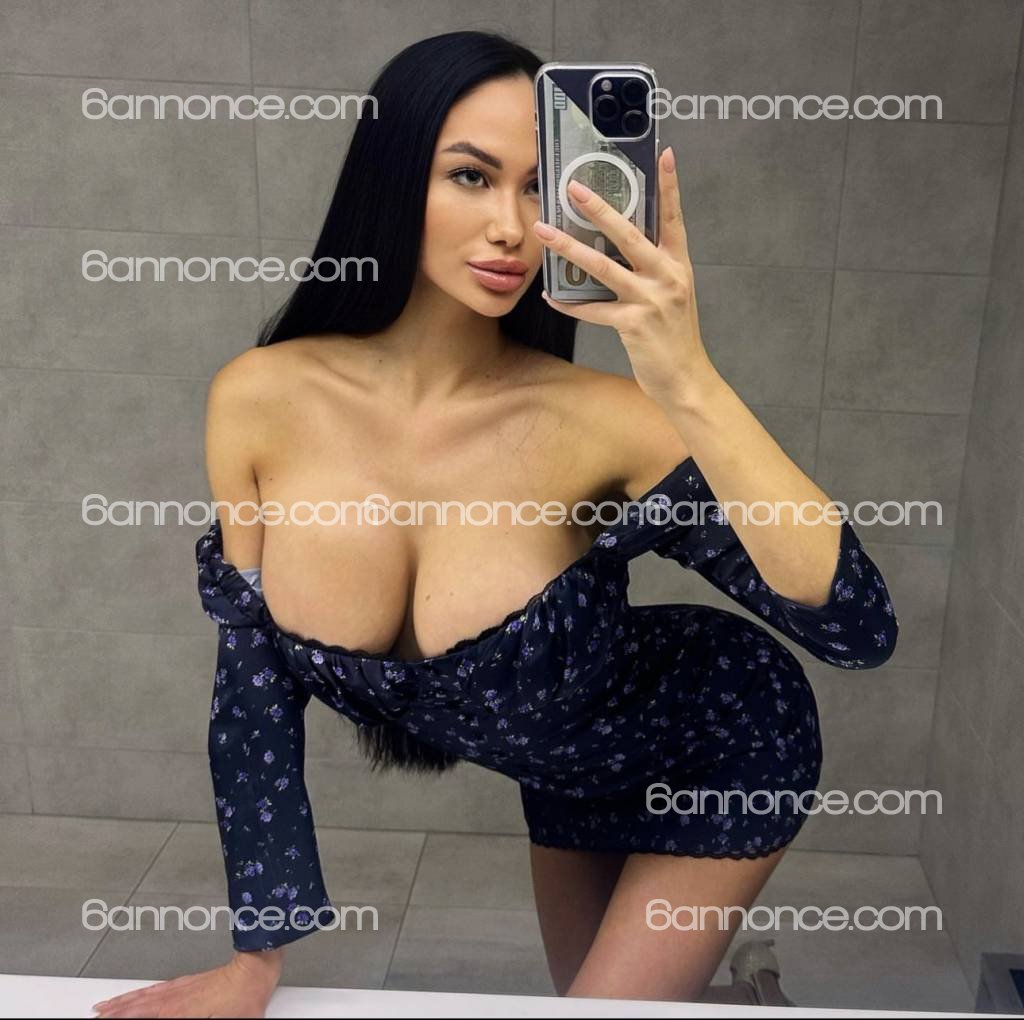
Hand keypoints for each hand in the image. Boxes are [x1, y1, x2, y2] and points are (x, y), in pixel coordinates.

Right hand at [91, 950, 281, 1017]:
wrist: (256, 969)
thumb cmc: (245, 999)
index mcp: (181, 1010)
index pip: (142, 1018)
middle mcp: (177, 996)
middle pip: (136, 1007)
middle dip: (114, 1013)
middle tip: (95, 1016)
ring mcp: (181, 986)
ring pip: (144, 996)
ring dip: (122, 1002)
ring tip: (104, 1007)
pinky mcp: (188, 981)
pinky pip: (157, 988)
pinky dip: (141, 992)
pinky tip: (138, 994)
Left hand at [533, 145, 715, 406]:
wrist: (685, 378)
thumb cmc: (674, 336)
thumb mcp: (672, 295)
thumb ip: (651, 270)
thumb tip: (616, 248)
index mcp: (678, 265)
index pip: (673, 218)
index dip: (669, 186)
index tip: (664, 154)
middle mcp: (667, 276)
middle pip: (629, 234)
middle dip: (600, 209)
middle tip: (574, 188)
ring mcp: (651, 300)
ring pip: (602, 266)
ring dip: (568, 248)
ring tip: (544, 232)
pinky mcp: (633, 324)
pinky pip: (592, 310)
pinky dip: (569, 304)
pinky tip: (551, 297)